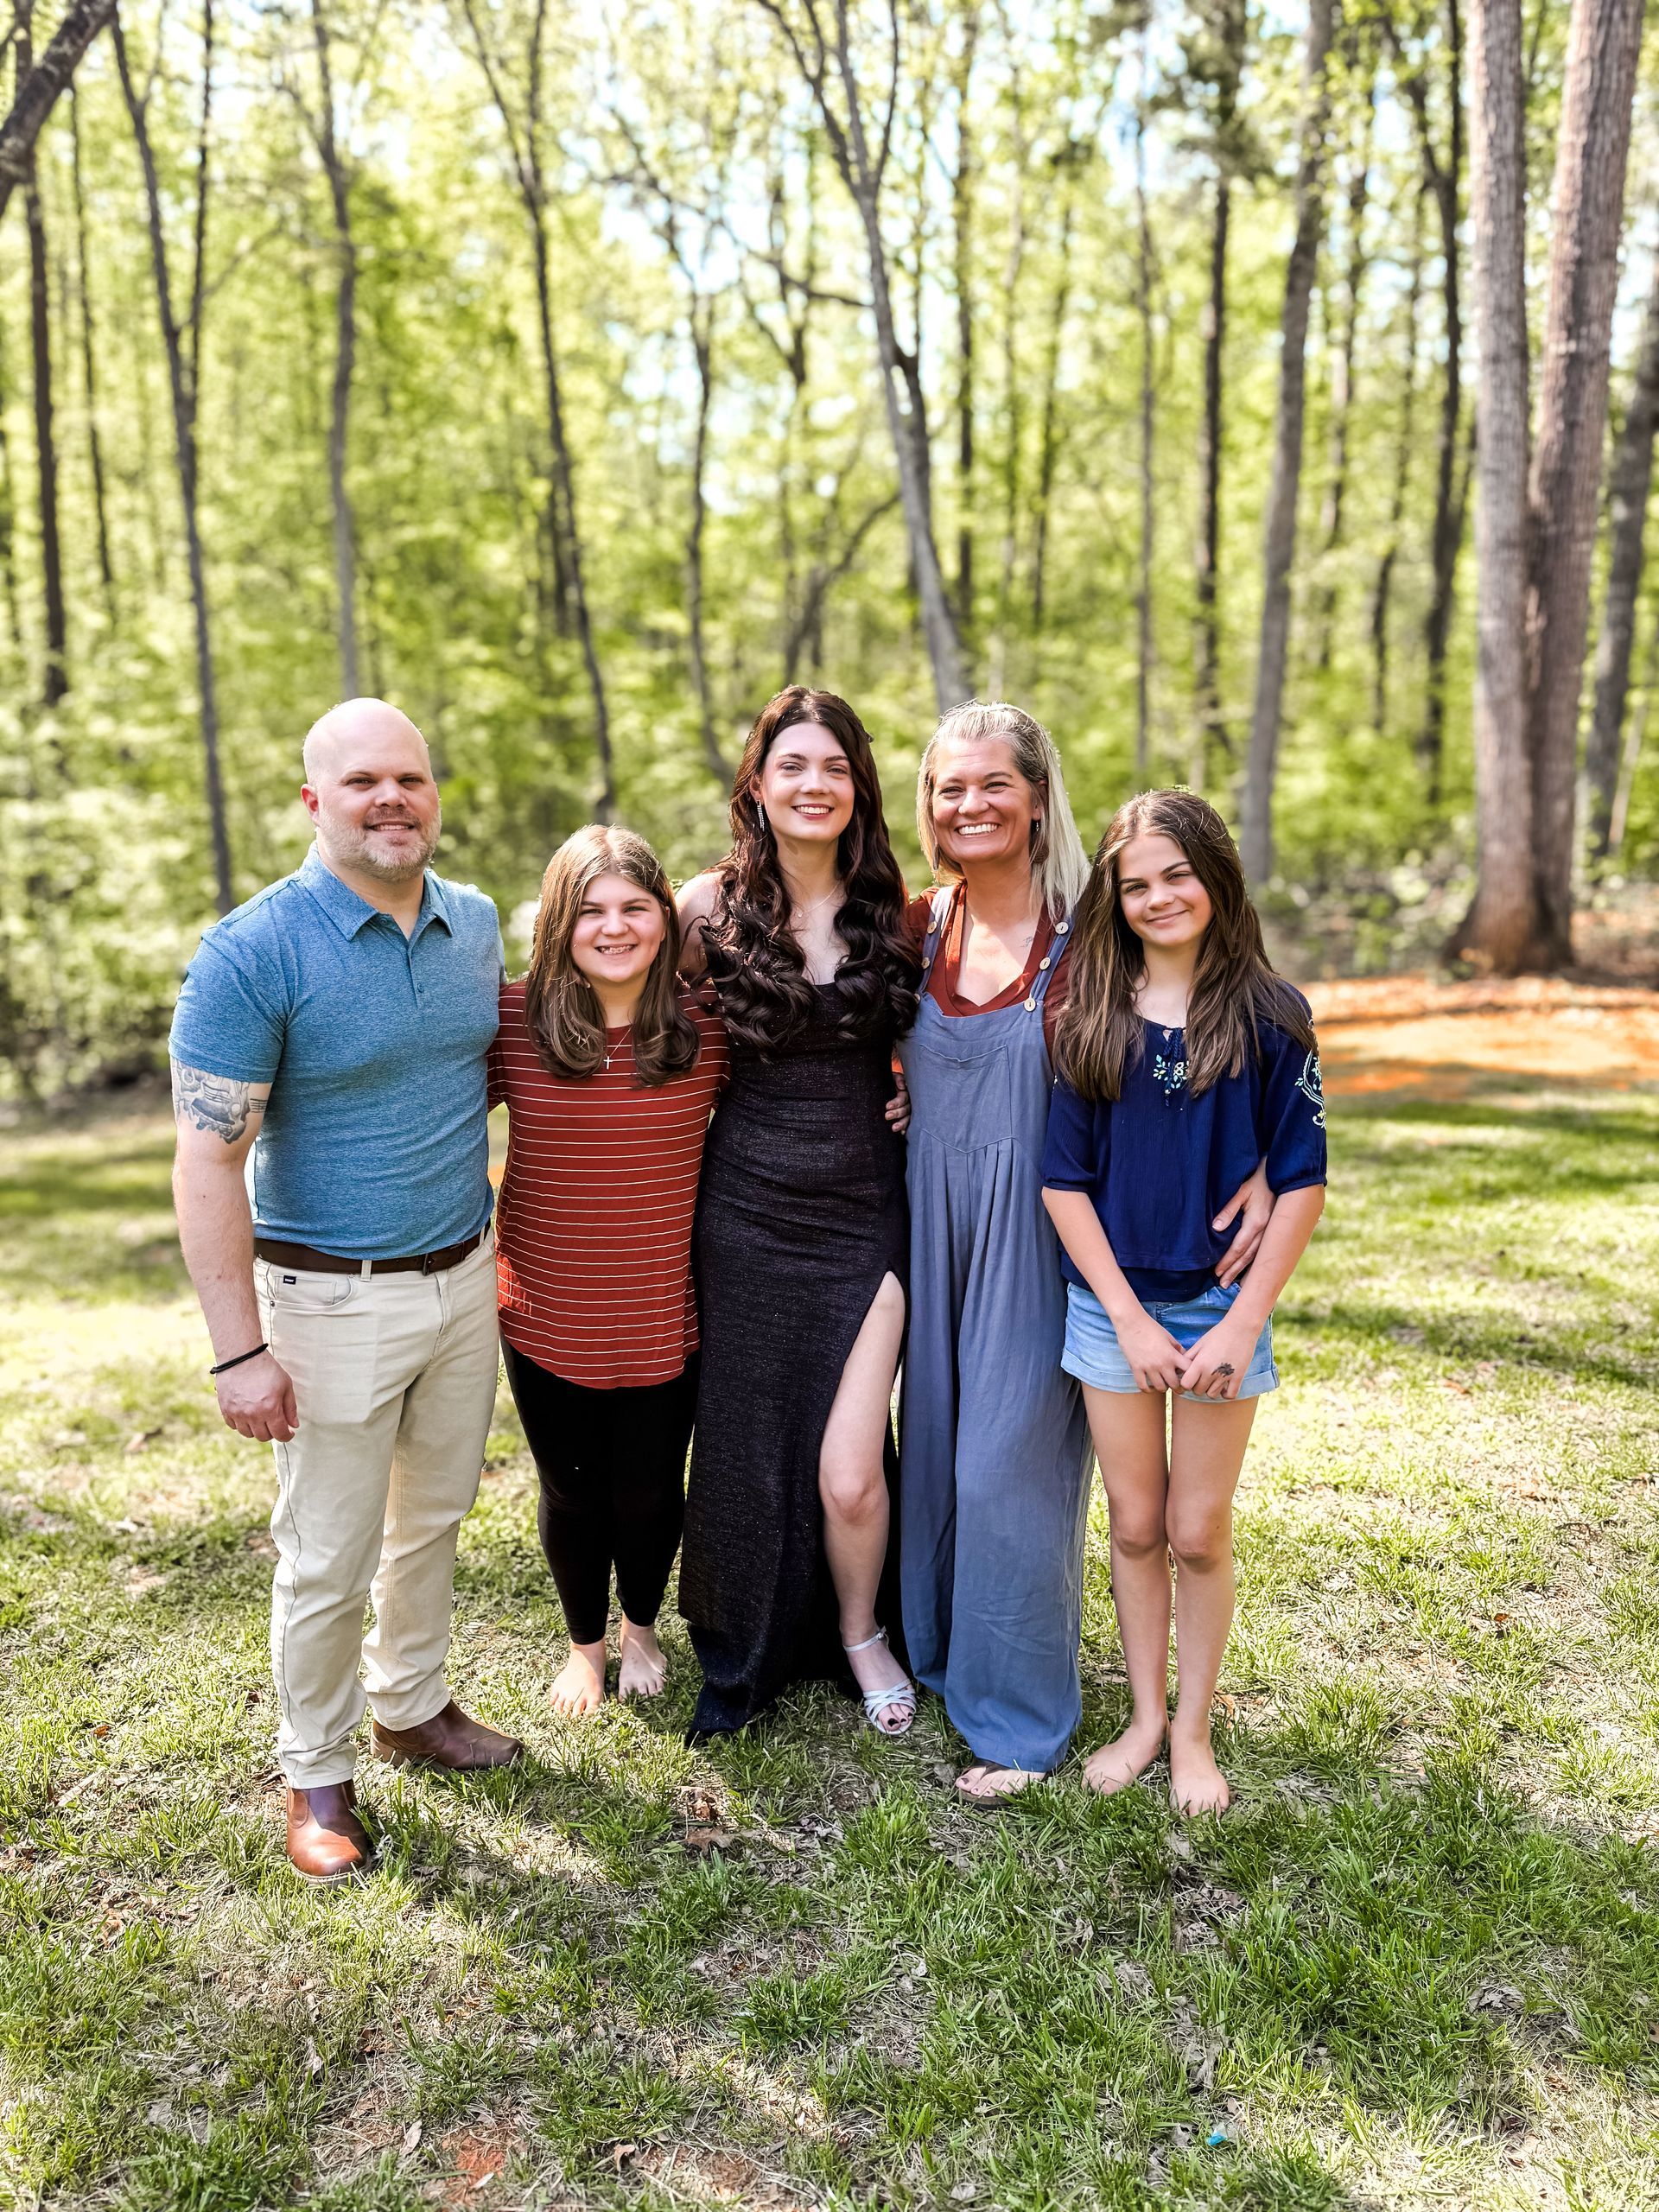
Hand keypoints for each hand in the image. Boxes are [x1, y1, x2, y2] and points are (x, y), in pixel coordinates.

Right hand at [216, 1351, 298, 1442]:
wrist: (242, 1357)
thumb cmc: (266, 1369)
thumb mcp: (286, 1385)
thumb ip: (291, 1408)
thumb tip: (294, 1425)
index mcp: (270, 1409)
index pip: (280, 1434)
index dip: (287, 1436)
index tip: (289, 1433)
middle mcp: (253, 1415)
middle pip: (263, 1437)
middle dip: (272, 1432)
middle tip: (275, 1422)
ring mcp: (237, 1413)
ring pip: (248, 1434)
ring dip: (256, 1429)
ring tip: (261, 1417)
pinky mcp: (225, 1409)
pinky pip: (234, 1426)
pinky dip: (241, 1424)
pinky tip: (247, 1414)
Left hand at [885, 1062, 910, 1135]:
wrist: (883, 1086)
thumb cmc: (888, 1081)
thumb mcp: (892, 1077)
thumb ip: (897, 1079)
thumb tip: (902, 1086)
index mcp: (905, 1092)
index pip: (903, 1098)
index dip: (896, 1102)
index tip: (887, 1106)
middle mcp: (909, 1102)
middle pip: (906, 1109)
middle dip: (897, 1113)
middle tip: (887, 1116)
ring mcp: (907, 1111)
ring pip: (908, 1118)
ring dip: (901, 1123)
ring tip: (893, 1128)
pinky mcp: (904, 1118)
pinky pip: (907, 1124)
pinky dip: (905, 1128)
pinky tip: (902, 1133)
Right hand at [1116, 1310, 1187, 1392]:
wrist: (1131, 1323)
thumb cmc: (1151, 1328)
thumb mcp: (1168, 1337)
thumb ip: (1178, 1349)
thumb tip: (1186, 1358)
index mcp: (1171, 1355)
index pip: (1188, 1371)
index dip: (1191, 1375)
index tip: (1189, 1376)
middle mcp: (1161, 1364)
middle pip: (1175, 1385)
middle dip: (1179, 1387)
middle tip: (1179, 1387)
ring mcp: (1148, 1367)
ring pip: (1160, 1388)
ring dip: (1164, 1388)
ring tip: (1165, 1385)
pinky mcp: (1136, 1369)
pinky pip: (1143, 1386)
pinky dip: (1148, 1389)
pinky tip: (1150, 1386)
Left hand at [1178, 1316, 1257, 1401]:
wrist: (1241, 1328)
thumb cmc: (1218, 1334)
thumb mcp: (1200, 1344)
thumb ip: (1189, 1357)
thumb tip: (1179, 1369)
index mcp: (1200, 1363)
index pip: (1185, 1384)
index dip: (1186, 1382)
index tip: (1190, 1377)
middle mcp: (1211, 1372)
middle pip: (1198, 1391)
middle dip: (1197, 1386)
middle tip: (1201, 1378)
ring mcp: (1225, 1376)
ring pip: (1212, 1395)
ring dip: (1210, 1390)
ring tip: (1212, 1381)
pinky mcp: (1239, 1377)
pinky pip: (1230, 1395)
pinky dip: (1226, 1394)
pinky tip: (1224, 1387)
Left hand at [1213, 1162, 1273, 1287]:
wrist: (1283, 1173)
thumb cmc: (1258, 1179)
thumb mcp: (1241, 1191)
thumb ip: (1229, 1210)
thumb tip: (1216, 1228)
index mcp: (1257, 1222)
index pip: (1238, 1247)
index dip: (1227, 1261)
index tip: (1216, 1272)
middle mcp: (1267, 1230)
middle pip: (1248, 1257)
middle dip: (1234, 1271)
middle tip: (1222, 1285)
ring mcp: (1272, 1231)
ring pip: (1257, 1256)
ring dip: (1244, 1270)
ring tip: (1233, 1283)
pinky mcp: (1275, 1229)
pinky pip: (1264, 1250)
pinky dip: (1255, 1262)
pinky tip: (1249, 1271)